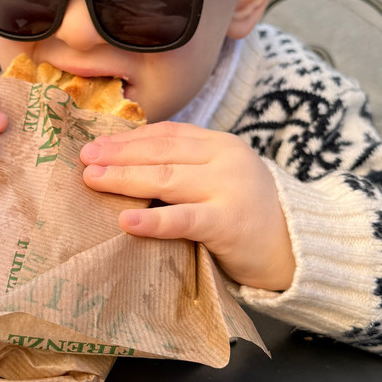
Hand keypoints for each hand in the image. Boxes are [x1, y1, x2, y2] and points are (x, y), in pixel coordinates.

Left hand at [79, 122, 294, 290]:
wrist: (297, 247)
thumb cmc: (250, 215)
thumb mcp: (222, 178)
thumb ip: (188, 167)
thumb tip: (128, 164)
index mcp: (221, 144)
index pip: (167, 134)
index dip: (129, 138)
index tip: (96, 143)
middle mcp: (225, 159)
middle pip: (161, 152)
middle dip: (118, 154)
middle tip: (84, 158)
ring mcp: (228, 189)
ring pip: (166, 178)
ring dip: (124, 178)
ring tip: (93, 180)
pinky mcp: (228, 223)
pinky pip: (183, 219)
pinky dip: (153, 220)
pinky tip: (126, 221)